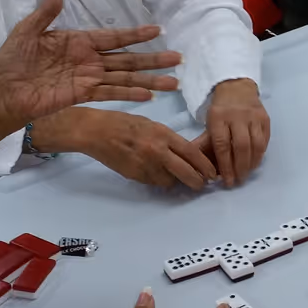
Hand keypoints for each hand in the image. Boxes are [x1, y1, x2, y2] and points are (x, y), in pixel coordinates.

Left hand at [0, 0, 179, 124]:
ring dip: (149, 79)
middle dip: (152, 59)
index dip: (136, 34)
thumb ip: (47, 11)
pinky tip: (148, 95)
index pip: (113, 37)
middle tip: (178, 58)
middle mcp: (88, 60)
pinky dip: (129, 95)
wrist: (0, 91)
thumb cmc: (11, 61)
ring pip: (124, 78)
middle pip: (126, 59)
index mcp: (77, 42)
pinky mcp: (81, 95)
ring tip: (173, 81)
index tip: (158, 30)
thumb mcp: (27, 30)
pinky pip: (109, 94)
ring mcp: (87, 79)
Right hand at [79, 109, 218, 190]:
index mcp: (163, 134)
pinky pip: (154, 183)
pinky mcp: (135, 175)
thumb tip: (183, 153)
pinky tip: (155, 173)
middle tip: (201, 184)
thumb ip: (167, 139)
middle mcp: (157, 151)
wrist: (96, 131)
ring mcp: (146, 165)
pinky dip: (158, 181)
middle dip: (197, 182)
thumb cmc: (123, 123)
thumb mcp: (151, 124)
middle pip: (187, 173)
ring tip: (174, 176)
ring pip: (170, 182)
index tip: (212, 173)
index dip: (205, 166)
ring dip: (175, 181)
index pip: (192, 153)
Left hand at [200, 79, 268, 187]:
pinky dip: (260, 154)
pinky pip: (264, 140)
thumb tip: (204, 168)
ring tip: (247, 174)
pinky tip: (255, 163)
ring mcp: (253, 116)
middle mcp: (237, 116)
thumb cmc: (220, 109)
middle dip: (240, 168)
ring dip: (252, 163)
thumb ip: (208, 142)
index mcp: (218, 117)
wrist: (237, 86)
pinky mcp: (265, 118)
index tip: (226, 181)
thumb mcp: (209, 121)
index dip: (225, 166)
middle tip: (238, 181)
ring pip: (255, 145)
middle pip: (241, 147)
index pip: (223, 145)